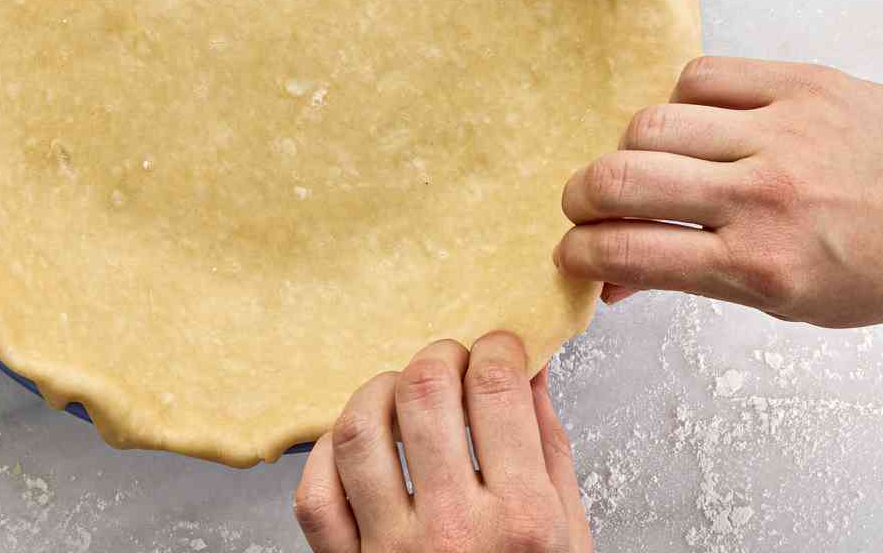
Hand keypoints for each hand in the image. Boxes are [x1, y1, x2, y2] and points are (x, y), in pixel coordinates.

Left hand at [294, 332, 590, 552]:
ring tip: (401, 392)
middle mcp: (453, 532)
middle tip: (451, 363)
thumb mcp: (569, 539)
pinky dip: (326, 454)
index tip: (498, 349)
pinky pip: (314, 495)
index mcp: (520, 522)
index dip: (497, 349)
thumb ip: (549, 450)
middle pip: (425, 391)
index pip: (496, 387)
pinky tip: (356, 446)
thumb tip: (529, 370)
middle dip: (440, 357)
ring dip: (380, 390)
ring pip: (360, 430)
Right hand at [555, 58, 882, 332]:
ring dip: (631, 145)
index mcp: (762, 269)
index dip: (581, 251)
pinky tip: (698, 119)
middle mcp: (763, 197)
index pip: (632, 251)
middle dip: (582, 195)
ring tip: (647, 160)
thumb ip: (704, 279)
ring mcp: (782, 131)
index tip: (569, 250)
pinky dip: (684, 97)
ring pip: (652, 119)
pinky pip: (703, 73)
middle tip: (584, 202)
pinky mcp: (802, 81)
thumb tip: (621, 272)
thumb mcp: (795, 305)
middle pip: (622, 176)